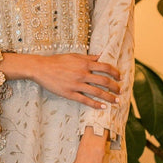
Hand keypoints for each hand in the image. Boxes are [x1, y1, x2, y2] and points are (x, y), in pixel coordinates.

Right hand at [0, 52, 119, 107]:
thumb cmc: (57, 61)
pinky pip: (85, 100)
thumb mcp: (74, 56)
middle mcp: (83, 73)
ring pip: (97, 92)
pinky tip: (103, 107)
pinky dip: (96, 104)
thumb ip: (88, 57)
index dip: (115, 73)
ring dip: (109, 97)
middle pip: (104, 81)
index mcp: (85, 63)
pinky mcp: (70, 93)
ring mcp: (77, 84)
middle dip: (115, 87)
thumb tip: (100, 56)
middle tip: (120, 92)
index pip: (105, 67)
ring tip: (116, 101)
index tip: (120, 78)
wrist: (41, 68)